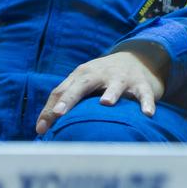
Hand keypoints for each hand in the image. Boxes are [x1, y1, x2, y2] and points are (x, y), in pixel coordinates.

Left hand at [34, 51, 164, 135]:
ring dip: (111, 92)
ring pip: (115, 85)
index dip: (51, 108)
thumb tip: (39, 130)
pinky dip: (146, 103)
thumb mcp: (82, 83)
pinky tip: (147, 114)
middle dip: (70, 97)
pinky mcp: (142, 84)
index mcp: (83, 74)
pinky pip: (144, 94)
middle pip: (83, 84)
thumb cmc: (102, 77)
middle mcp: (101, 74)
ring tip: (106, 102)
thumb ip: (60, 102)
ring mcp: (122, 78)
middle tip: (59, 112)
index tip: (42, 129)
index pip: (62, 90)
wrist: (138, 58)